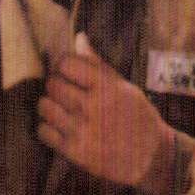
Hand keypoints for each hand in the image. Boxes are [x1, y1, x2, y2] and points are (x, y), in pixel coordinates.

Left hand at [37, 33, 177, 194]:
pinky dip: (48, 127)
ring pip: (45, 107)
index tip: (68, 71)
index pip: (66, 63)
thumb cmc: (137, 116)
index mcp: (106, 87)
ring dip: (49, 105)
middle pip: (52, 84)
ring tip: (60, 108)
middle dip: (55, 84)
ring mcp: (82, 130)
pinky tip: (60, 126)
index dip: (64, 65)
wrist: (150, 156)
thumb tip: (78, 38)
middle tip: (64, 90)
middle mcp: (92, 107)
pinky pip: (44, 132)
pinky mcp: (74, 152)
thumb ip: (97, 64)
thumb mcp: (124, 86)